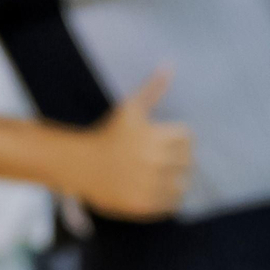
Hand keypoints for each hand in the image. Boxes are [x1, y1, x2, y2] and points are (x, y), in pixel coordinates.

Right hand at [64, 68, 191, 218]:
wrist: (81, 166)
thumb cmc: (109, 134)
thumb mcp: (130, 109)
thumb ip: (153, 88)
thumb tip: (170, 64)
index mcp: (153, 136)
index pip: (188, 138)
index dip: (179, 138)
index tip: (164, 140)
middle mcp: (153, 161)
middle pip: (187, 161)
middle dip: (177, 159)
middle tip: (160, 159)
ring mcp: (148, 185)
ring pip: (182, 184)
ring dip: (175, 179)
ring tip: (159, 174)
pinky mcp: (142, 206)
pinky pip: (171, 204)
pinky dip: (168, 198)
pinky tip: (153, 188)